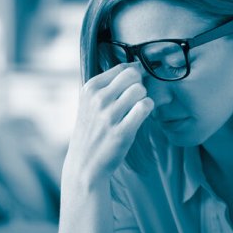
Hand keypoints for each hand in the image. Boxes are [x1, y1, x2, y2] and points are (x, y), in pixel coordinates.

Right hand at [65, 63, 153, 185]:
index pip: (121, 67)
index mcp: (89, 89)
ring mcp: (109, 116)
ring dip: (144, 98)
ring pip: (140, 90)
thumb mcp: (89, 104)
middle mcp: (98, 99)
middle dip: (140, 84)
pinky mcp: (121, 132)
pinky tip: (142, 116)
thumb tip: (134, 67)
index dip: (133, 74)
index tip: (134, 85)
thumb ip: (107, 86)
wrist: (84, 165)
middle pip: (132, 75)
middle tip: (137, 98)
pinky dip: (148, 109)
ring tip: (137, 109)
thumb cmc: (92, 132)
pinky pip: (145, 107)